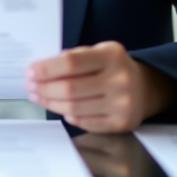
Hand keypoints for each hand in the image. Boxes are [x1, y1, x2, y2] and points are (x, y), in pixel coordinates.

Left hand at [25, 41, 174, 132]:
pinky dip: (69, 116)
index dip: (46, 69)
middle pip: (70, 88)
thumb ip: (74, 58)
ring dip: (51, 103)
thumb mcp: (99, 53)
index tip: (30, 72)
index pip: (71, 62)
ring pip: (74, 108)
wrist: (146, 88)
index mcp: (112, 55)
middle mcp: (120, 79)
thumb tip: (40, 70)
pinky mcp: (121, 123)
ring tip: (38, 98)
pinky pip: (85, 122)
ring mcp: (122, 104)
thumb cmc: (113, 68)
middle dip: (44, 88)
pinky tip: (60, 109)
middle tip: (29, 87)